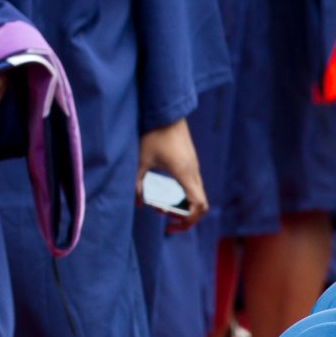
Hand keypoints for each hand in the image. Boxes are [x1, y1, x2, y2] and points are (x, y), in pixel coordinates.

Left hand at [138, 117, 207, 233]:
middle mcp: (193, 172)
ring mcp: (193, 165)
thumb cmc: (152, 134)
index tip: (170, 226)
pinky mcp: (189, 160)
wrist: (165, 111)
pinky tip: (164, 188)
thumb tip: (136, 204)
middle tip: (162, 215)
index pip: (198, 206)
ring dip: (182, 203)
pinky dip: (182, 192)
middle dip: (183, 215)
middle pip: (199, 203)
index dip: (189, 221)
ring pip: (195, 193)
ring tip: (160, 204)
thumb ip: (137, 183)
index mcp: (184, 174)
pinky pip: (191, 183)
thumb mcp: (140, 160)